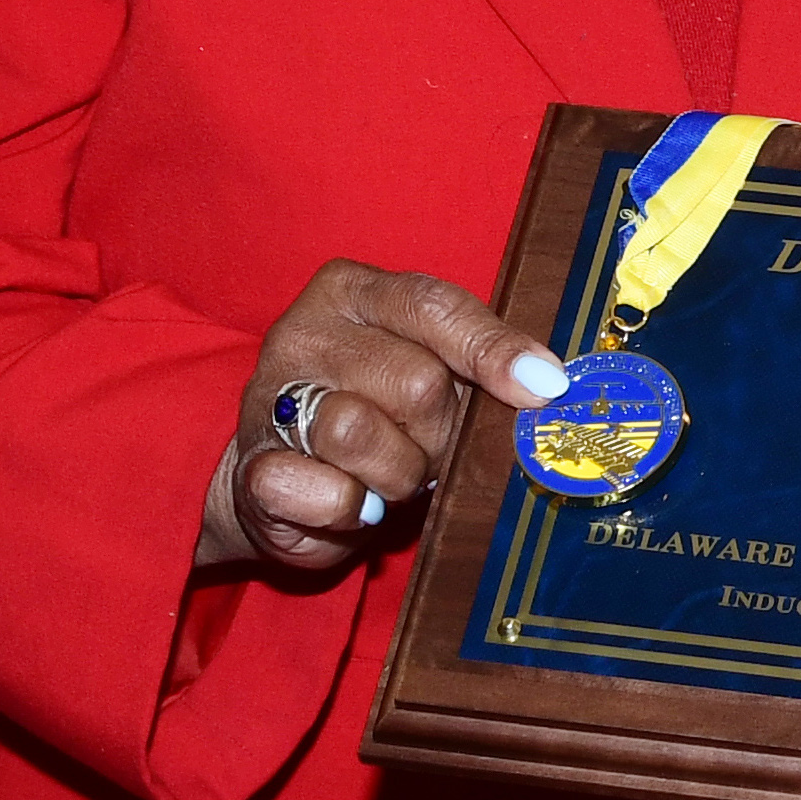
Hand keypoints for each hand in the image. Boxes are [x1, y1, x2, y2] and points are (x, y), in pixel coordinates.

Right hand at [196, 263, 567, 570]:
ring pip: (360, 432)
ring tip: (389, 475)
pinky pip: (326, 492)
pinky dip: (350, 509)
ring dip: (396, 473)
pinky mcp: (253, 467)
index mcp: (353, 291)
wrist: (284, 483)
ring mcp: (270, 397)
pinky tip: (350, 502)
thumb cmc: (377, 414)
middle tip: (432, 450)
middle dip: (440, 432)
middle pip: (414, 380)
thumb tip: (548, 383)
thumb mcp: (429, 367)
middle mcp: (305, 332)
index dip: (493, 350)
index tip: (543, 389)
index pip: (433, 306)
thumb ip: (479, 361)